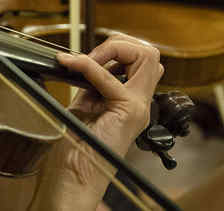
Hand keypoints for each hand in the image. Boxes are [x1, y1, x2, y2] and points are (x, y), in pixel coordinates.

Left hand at [30, 34, 162, 209]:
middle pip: (151, 53)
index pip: (143, 60)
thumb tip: (88, 59)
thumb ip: (94, 83)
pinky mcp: (127, 113)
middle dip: (119, 44)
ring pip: (148, 56)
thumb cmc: (76, 148)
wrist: (74, 178)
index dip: (118, 48)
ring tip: (87, 60)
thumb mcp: (86, 105)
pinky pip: (110, 78)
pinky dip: (88, 65)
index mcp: (133, 102)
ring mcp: (138, 108)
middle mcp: (141, 104)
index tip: (90, 57)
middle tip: (92, 57)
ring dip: (113, 49)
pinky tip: (71, 64)